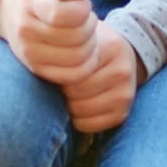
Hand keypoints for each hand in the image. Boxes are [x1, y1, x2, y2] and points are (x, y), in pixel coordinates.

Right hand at [0, 0, 92, 78]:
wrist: (12, 13)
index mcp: (30, 3)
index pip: (61, 14)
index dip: (82, 10)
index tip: (83, 5)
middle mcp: (26, 31)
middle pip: (74, 38)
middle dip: (90, 27)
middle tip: (87, 19)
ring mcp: (30, 54)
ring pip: (77, 57)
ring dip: (90, 46)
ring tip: (84, 34)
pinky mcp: (37, 70)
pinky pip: (73, 75)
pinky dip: (86, 64)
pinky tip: (83, 50)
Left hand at [57, 17, 141, 133]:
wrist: (119, 56)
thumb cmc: (89, 50)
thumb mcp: (79, 41)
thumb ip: (64, 54)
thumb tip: (40, 71)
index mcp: (109, 48)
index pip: (73, 70)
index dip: (58, 74)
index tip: (55, 69)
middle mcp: (121, 71)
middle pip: (76, 92)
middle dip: (63, 90)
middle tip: (62, 84)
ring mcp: (125, 93)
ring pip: (81, 111)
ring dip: (69, 106)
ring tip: (71, 94)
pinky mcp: (122, 113)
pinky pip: (89, 125)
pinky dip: (79, 120)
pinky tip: (80, 105)